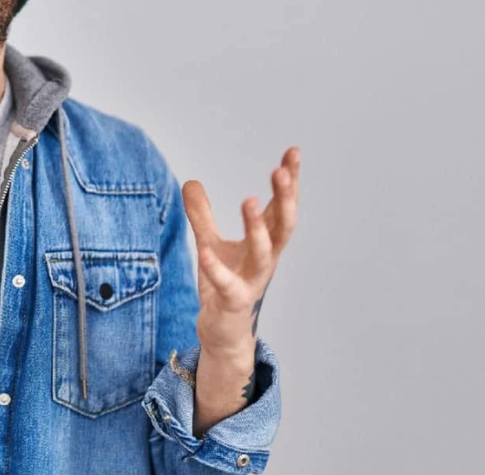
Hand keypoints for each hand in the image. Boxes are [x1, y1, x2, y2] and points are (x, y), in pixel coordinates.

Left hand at [183, 147, 299, 433]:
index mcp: (265, 242)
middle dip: (286, 198)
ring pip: (264, 253)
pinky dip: (215, 268)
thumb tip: (191, 181)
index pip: (282, 206)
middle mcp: (265, 260)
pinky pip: (226, 284)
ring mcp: (252, 281)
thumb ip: (201, 214)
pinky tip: (203, 252)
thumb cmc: (225, 284)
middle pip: (283, 225)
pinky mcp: (232, 301)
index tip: (293, 152)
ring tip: (249, 200)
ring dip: (258, 228)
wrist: (223, 331)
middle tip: (281, 171)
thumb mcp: (210, 242)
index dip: (290, 181)